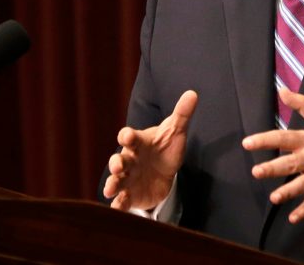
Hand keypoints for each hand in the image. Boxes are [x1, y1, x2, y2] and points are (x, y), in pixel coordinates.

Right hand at [103, 90, 197, 210]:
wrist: (165, 170)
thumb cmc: (166, 146)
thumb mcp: (175, 130)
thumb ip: (182, 114)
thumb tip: (193, 93)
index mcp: (138, 141)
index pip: (128, 136)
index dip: (127, 136)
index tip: (128, 136)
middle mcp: (129, 159)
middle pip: (119, 159)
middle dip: (116, 163)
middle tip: (118, 166)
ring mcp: (128, 177)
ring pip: (116, 180)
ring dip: (112, 184)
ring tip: (110, 190)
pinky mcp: (130, 194)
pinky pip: (122, 200)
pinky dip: (118, 205)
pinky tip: (117, 210)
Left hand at [242, 88, 303, 223]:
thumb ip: (301, 104)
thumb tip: (282, 91)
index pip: (284, 138)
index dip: (265, 140)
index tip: (247, 143)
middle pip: (291, 163)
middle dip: (273, 168)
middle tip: (256, 172)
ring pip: (303, 185)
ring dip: (288, 192)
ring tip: (274, 198)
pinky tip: (292, 218)